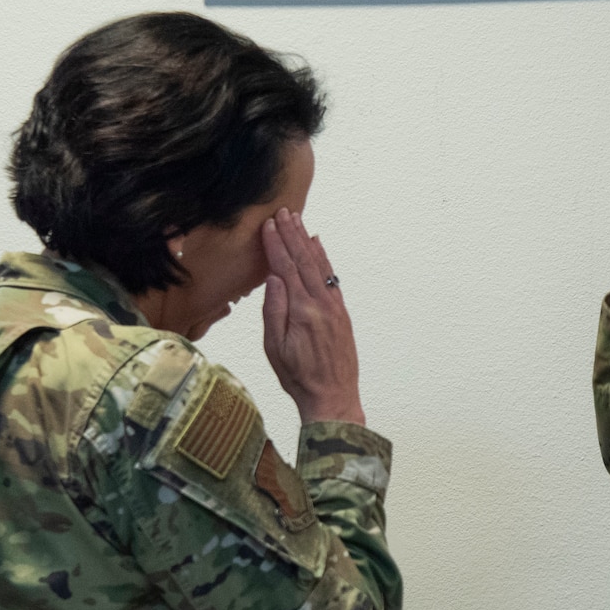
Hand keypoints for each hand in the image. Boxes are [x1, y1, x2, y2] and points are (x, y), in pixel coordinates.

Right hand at [262, 208, 362, 426]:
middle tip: (283, 212)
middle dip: (292, 234)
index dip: (275, 244)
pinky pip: (331, 278)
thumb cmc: (299, 377)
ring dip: (307, 241)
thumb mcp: (275, 348)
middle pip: (304, 260)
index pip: (285, 268)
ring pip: (319, 265)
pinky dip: (323, 258)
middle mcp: (321, 304)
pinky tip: (317, 245)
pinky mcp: (341, 313)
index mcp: (302, 310)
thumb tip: (272, 277)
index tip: (268, 225)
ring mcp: (334, 307)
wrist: (333, 397)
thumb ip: (273, 310)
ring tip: (298, 221)